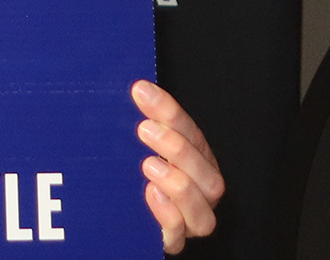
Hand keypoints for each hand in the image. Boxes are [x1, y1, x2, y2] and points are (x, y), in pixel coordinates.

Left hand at [132, 79, 222, 252]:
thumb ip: (143, 122)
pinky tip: (150, 194)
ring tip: (149, 165)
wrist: (121, 216)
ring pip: (202, 210)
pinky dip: (167, 215)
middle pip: (208, 175)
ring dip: (178, 184)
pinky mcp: (170, 240)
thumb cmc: (133, 173)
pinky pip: (178, 235)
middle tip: (145, 129)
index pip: (192, 135)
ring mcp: (188, 220)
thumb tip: (133, 89)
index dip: (170, 112)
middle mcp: (200, 192)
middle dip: (178, 148)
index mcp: (196, 162)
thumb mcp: (137, 144)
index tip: (143, 92)